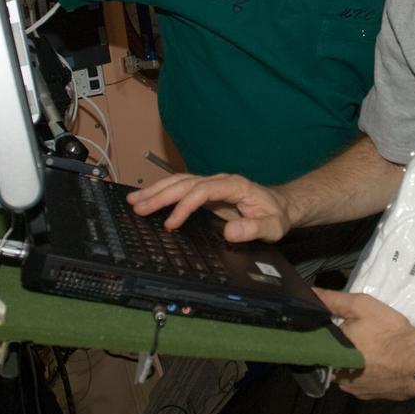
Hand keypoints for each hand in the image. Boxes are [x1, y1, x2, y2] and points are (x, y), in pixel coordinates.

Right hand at [127, 173, 292, 243]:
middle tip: (138, 207)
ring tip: (134, 200)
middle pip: (186, 183)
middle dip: (161, 195)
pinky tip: (148, 198)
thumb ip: (254, 229)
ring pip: (180, 182)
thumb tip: (229, 232)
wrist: (281, 205)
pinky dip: (163, 192)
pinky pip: (182, 189)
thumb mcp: (272, 227)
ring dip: (156, 191)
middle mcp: (220, 181)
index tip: (172, 223)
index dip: (185, 205)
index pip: (203, 191)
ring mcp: (213, 185)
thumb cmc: (276, 215)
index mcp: (235, 186)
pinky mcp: (207, 192)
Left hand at [315, 288, 414, 401]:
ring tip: (370, 346)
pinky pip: (367, 381)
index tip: (335, 327)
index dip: (327, 337)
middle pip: (336, 360)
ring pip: (351, 372)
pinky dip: (371, 371)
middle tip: (357, 334)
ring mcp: (359, 392)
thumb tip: (310, 293)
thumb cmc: (389, 333)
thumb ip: (334, 301)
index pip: (320, 348)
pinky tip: (381, 360)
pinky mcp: (375, 396)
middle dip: (343, 348)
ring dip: (357, 361)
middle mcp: (341, 381)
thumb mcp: (361, 306)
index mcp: (333, 360)